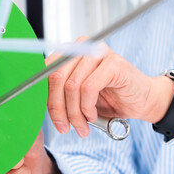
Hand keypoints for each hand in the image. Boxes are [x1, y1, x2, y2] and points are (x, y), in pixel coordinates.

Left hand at [46, 40, 173, 136]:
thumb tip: (32, 101)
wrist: (141, 101)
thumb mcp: (75, 97)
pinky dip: (88, 107)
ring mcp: (98, 52)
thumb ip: (57, 93)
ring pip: (72, 86)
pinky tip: (92, 114)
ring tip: (81, 125)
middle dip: (57, 108)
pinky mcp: (113, 63)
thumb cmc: (108, 98)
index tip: (41, 114)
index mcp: (69, 52)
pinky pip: (89, 88)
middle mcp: (82, 47)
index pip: (44, 70)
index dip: (41, 94)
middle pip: (56, 77)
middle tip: (63, 127)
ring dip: (74, 113)